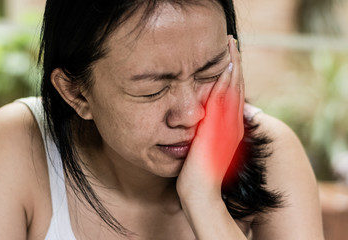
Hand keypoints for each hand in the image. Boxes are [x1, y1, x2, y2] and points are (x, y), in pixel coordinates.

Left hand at [177, 37, 244, 202]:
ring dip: (233, 67)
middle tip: (231, 43)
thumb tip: (203, 117)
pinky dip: (228, 82)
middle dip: (234, 64)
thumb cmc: (198, 170)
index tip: (228, 57)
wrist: (198, 187)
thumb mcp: (204, 145)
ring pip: (234, 89)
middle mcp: (232, 123)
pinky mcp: (222, 127)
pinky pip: (227, 99)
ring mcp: (229, 124)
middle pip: (236, 87)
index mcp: (229, 127)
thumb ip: (208, 130)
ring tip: (231, 46)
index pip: (232, 95)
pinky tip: (227, 65)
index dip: (232, 75)